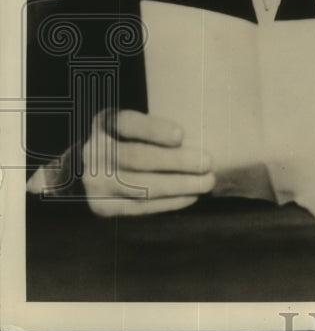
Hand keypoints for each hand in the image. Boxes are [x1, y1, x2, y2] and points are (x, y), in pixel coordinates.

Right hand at [82, 109, 215, 215]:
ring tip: (207, 182)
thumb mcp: (134, 123)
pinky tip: (191, 197)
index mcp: (104, 123)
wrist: (91, 170)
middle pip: (137, 158)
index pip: (125, 123)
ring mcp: (95, 182)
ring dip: (179, 185)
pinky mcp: (102, 206)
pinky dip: (169, 202)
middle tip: (207, 162)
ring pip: (141, 186)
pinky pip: (140, 207)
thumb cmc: (129, 139)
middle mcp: (94, 152)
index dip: (153, 129)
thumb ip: (156, 123)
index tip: (181, 136)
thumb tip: (201, 129)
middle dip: (176, 161)